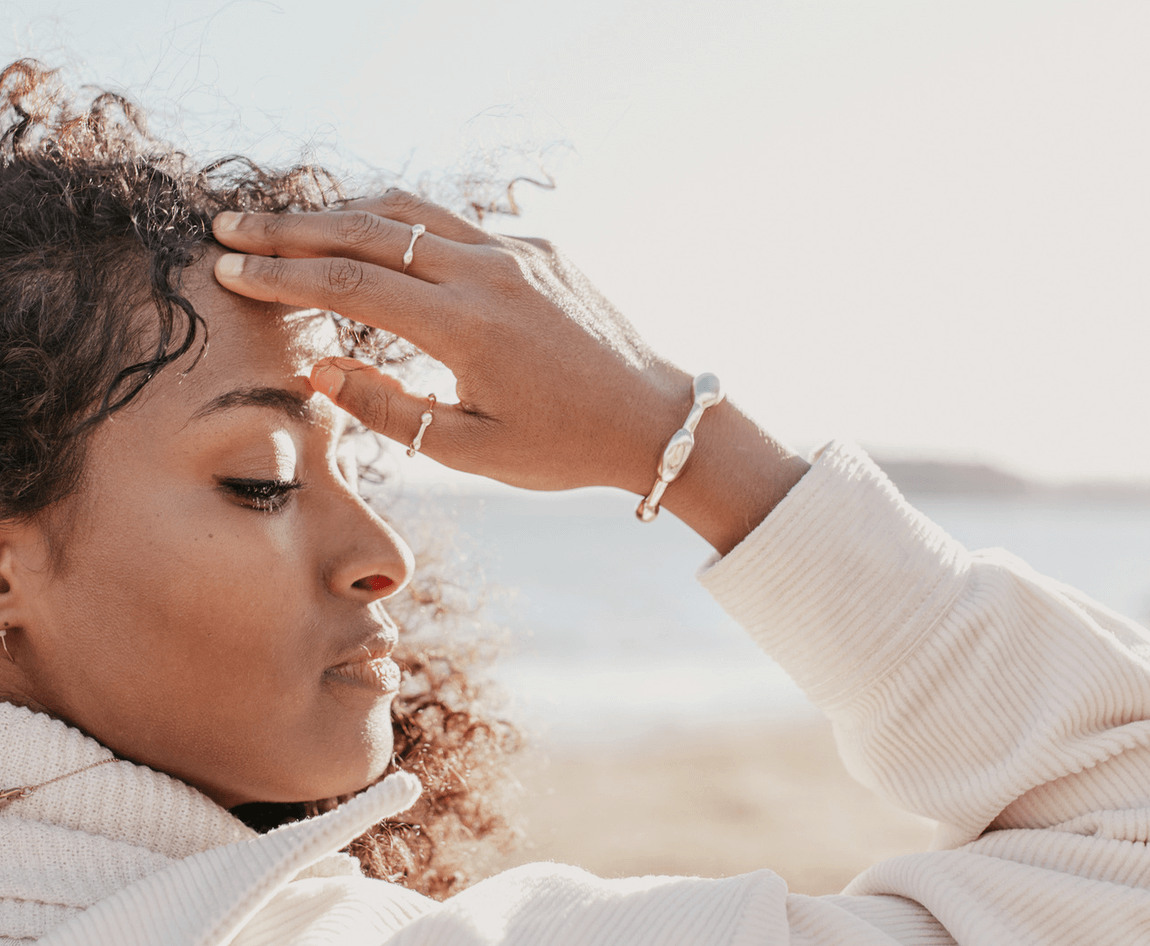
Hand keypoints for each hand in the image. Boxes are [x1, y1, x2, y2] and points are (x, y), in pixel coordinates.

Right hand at [212, 190, 690, 494]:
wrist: (652, 419)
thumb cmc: (564, 447)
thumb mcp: (471, 449)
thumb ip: (389, 409)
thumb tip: (322, 370)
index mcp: (468, 326)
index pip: (351, 283)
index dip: (282, 276)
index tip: (229, 271)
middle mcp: (490, 272)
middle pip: (369, 230)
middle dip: (292, 229)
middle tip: (232, 229)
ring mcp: (518, 251)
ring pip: (413, 211)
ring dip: (346, 214)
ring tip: (292, 228)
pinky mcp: (539, 248)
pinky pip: (457, 223)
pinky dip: (404, 223)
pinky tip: (376, 239)